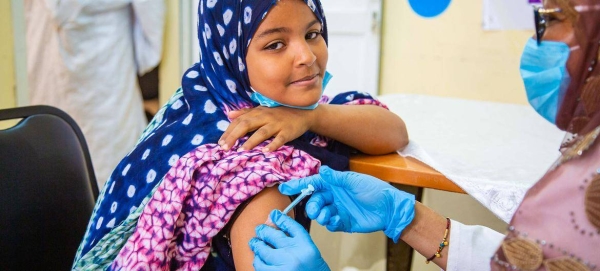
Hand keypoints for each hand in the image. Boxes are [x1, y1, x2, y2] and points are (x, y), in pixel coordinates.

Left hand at [218, 107, 315, 151]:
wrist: (303, 112)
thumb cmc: (279, 113)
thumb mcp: (261, 110)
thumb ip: (245, 113)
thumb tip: (229, 114)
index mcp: (257, 112)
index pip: (240, 121)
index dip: (229, 131)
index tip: (220, 143)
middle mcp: (265, 117)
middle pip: (247, 125)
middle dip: (235, 136)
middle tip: (224, 148)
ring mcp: (277, 124)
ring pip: (262, 132)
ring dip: (252, 141)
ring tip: (242, 150)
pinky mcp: (287, 132)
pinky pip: (280, 138)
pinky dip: (273, 144)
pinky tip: (266, 151)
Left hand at [249, 210, 329, 270]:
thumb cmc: (313, 270)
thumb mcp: (310, 251)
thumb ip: (295, 237)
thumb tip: (277, 220)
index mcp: (305, 247)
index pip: (290, 226)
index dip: (280, 218)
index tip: (274, 214)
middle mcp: (293, 256)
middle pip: (272, 236)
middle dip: (262, 231)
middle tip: (259, 229)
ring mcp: (282, 268)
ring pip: (262, 252)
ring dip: (257, 247)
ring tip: (255, 244)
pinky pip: (260, 267)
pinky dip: (258, 262)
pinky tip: (259, 259)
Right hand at [280, 166, 414, 241]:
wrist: (389, 208)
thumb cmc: (374, 190)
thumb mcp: (354, 180)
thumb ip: (336, 177)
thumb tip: (321, 170)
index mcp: (335, 184)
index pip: (313, 183)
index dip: (299, 185)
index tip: (285, 188)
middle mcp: (334, 196)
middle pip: (314, 200)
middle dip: (312, 205)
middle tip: (316, 209)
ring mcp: (338, 209)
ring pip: (320, 213)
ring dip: (320, 214)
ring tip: (327, 215)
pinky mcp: (343, 222)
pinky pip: (330, 223)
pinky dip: (330, 222)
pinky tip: (336, 220)